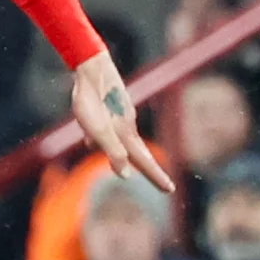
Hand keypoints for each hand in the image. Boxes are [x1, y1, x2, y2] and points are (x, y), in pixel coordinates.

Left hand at [68, 50, 173, 193]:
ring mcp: (118, 116)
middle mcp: (126, 126)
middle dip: (149, 170)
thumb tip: (125, 175)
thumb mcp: (98, 130)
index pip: (143, 161)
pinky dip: (101, 139)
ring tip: (127, 168)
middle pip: (138, 153)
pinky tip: (88, 141)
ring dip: (124, 155)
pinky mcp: (107, 108)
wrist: (91, 68)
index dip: (155, 177)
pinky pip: (105, 129)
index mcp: (125, 134)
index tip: (170, 191)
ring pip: (119, 140)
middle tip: (165, 186)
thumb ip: (112, 151)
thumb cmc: (93, 101)